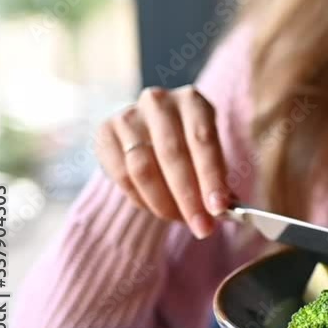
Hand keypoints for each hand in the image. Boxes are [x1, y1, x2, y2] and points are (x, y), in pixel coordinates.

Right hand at [95, 86, 230, 236]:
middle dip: (189, 198)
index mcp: (192, 100)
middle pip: (172, 156)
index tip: (219, 208)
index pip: (203, 140)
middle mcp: (158, 102)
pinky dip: (142, 200)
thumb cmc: (190, 144)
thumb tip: (223, 210)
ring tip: (181, 220)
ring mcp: (128, 115)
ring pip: (143, 169)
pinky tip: (156, 209)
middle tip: (202, 227)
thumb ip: (216, 177)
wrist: (152, 129)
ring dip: (164, 203)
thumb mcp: (209, 152)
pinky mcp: (105, 133)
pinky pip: (121, 176)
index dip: (211, 176)